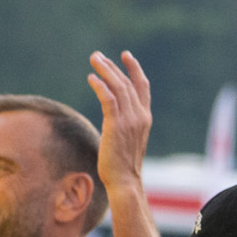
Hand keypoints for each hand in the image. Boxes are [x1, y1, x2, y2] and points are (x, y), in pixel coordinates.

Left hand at [87, 51, 151, 188]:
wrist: (125, 181)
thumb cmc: (123, 165)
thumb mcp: (128, 140)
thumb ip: (124, 124)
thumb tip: (113, 117)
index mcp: (145, 119)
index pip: (142, 88)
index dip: (135, 70)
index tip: (126, 56)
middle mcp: (140, 117)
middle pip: (128, 83)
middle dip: (113, 66)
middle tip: (97, 55)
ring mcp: (129, 121)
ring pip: (119, 87)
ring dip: (105, 71)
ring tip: (93, 59)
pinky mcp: (116, 125)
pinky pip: (109, 99)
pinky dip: (100, 86)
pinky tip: (91, 78)